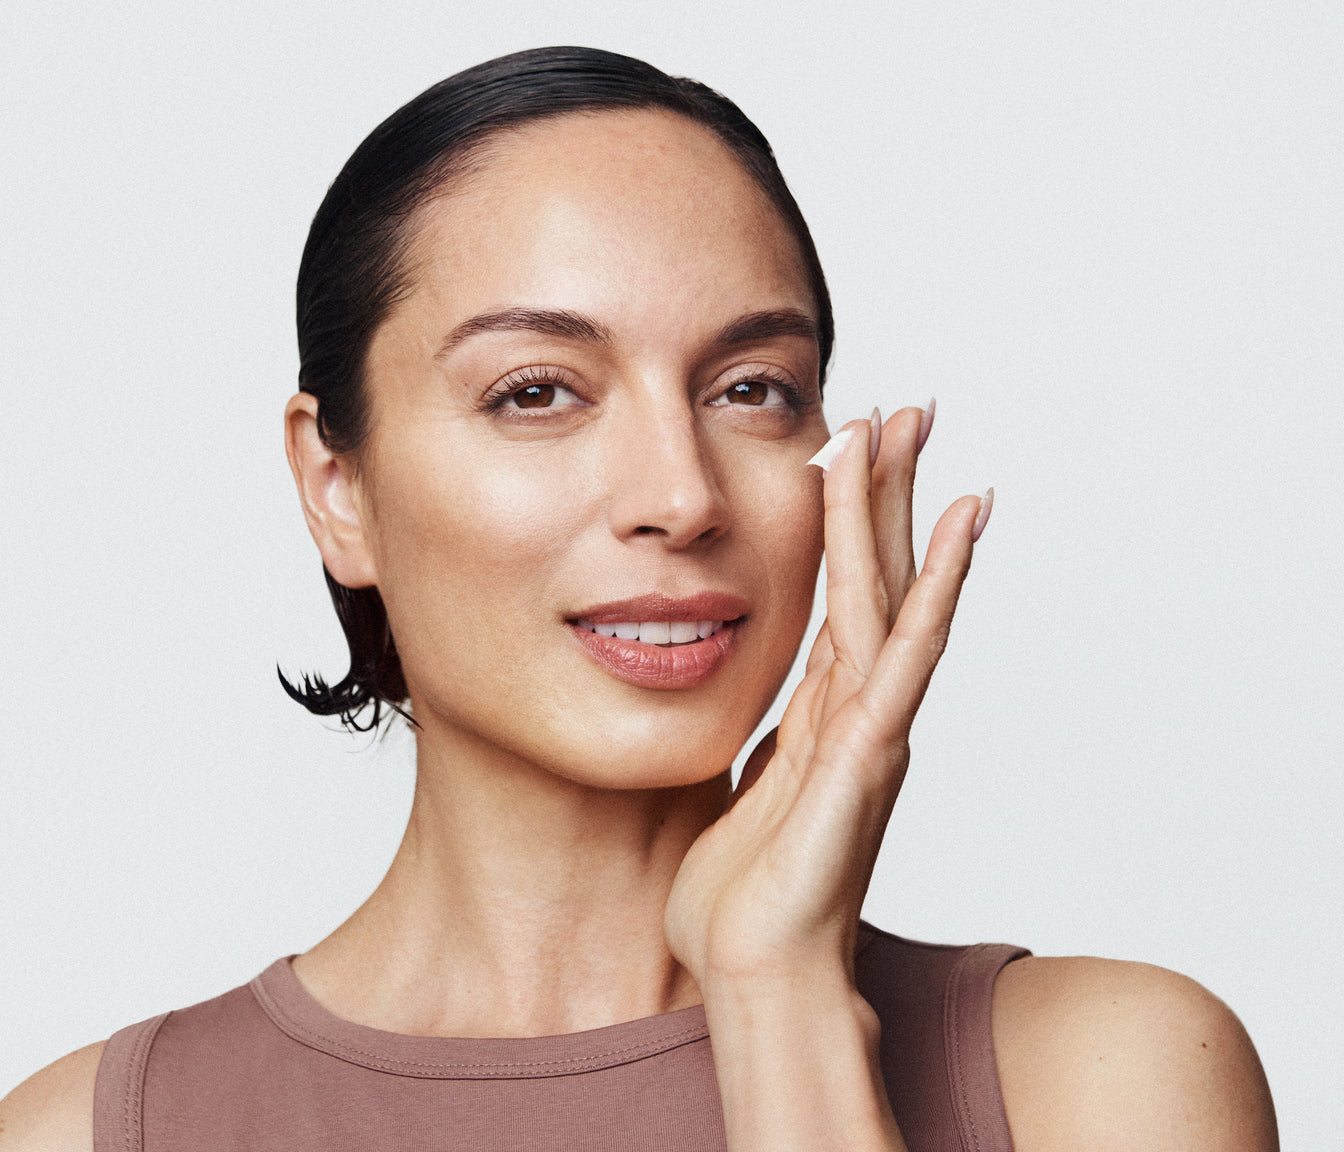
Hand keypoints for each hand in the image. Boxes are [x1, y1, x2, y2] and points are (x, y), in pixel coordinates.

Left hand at [665, 403, 988, 989]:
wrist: (755, 974)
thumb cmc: (740, 898)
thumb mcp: (738, 790)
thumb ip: (757, 744)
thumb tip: (746, 711)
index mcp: (825, 714)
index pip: (845, 594)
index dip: (852, 523)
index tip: (853, 447)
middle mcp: (860, 709)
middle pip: (881, 577)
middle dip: (890, 489)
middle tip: (907, 402)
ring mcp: (872, 728)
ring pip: (892, 595)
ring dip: (902, 509)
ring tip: (915, 428)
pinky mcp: (868, 755)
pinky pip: (900, 654)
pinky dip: (932, 589)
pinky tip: (956, 530)